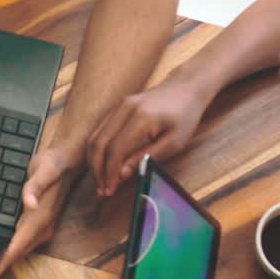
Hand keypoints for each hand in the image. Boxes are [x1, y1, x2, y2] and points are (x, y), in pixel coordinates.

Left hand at [0, 145, 82, 278]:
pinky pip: (28, 240)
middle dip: (6, 264)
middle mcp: (44, 224)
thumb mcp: (43, 170)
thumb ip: (34, 187)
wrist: (68, 160)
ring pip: (26, 247)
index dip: (6, 259)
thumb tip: (30, 205)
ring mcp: (45, 225)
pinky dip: (17, 248)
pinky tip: (8, 250)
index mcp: (41, 216)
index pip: (20, 243)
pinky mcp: (43, 221)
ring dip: (12, 258)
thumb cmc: (53, 165)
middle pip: (22, 250)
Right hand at [86, 69, 211, 196]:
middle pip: (99, 144)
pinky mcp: (117, 107)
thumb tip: (121, 174)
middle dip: (98, 170)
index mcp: (141, 118)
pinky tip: (103, 164)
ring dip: (94, 161)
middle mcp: (125, 109)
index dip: (110, 173)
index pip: (115, 150)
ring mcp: (119, 106)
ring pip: (95, 137)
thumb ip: (146, 157)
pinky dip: (98, 150)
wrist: (185, 88)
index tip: (110, 190)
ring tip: (101, 180)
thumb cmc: (184, 117)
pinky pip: (100, 130)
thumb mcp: (174, 143)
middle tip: (102, 190)